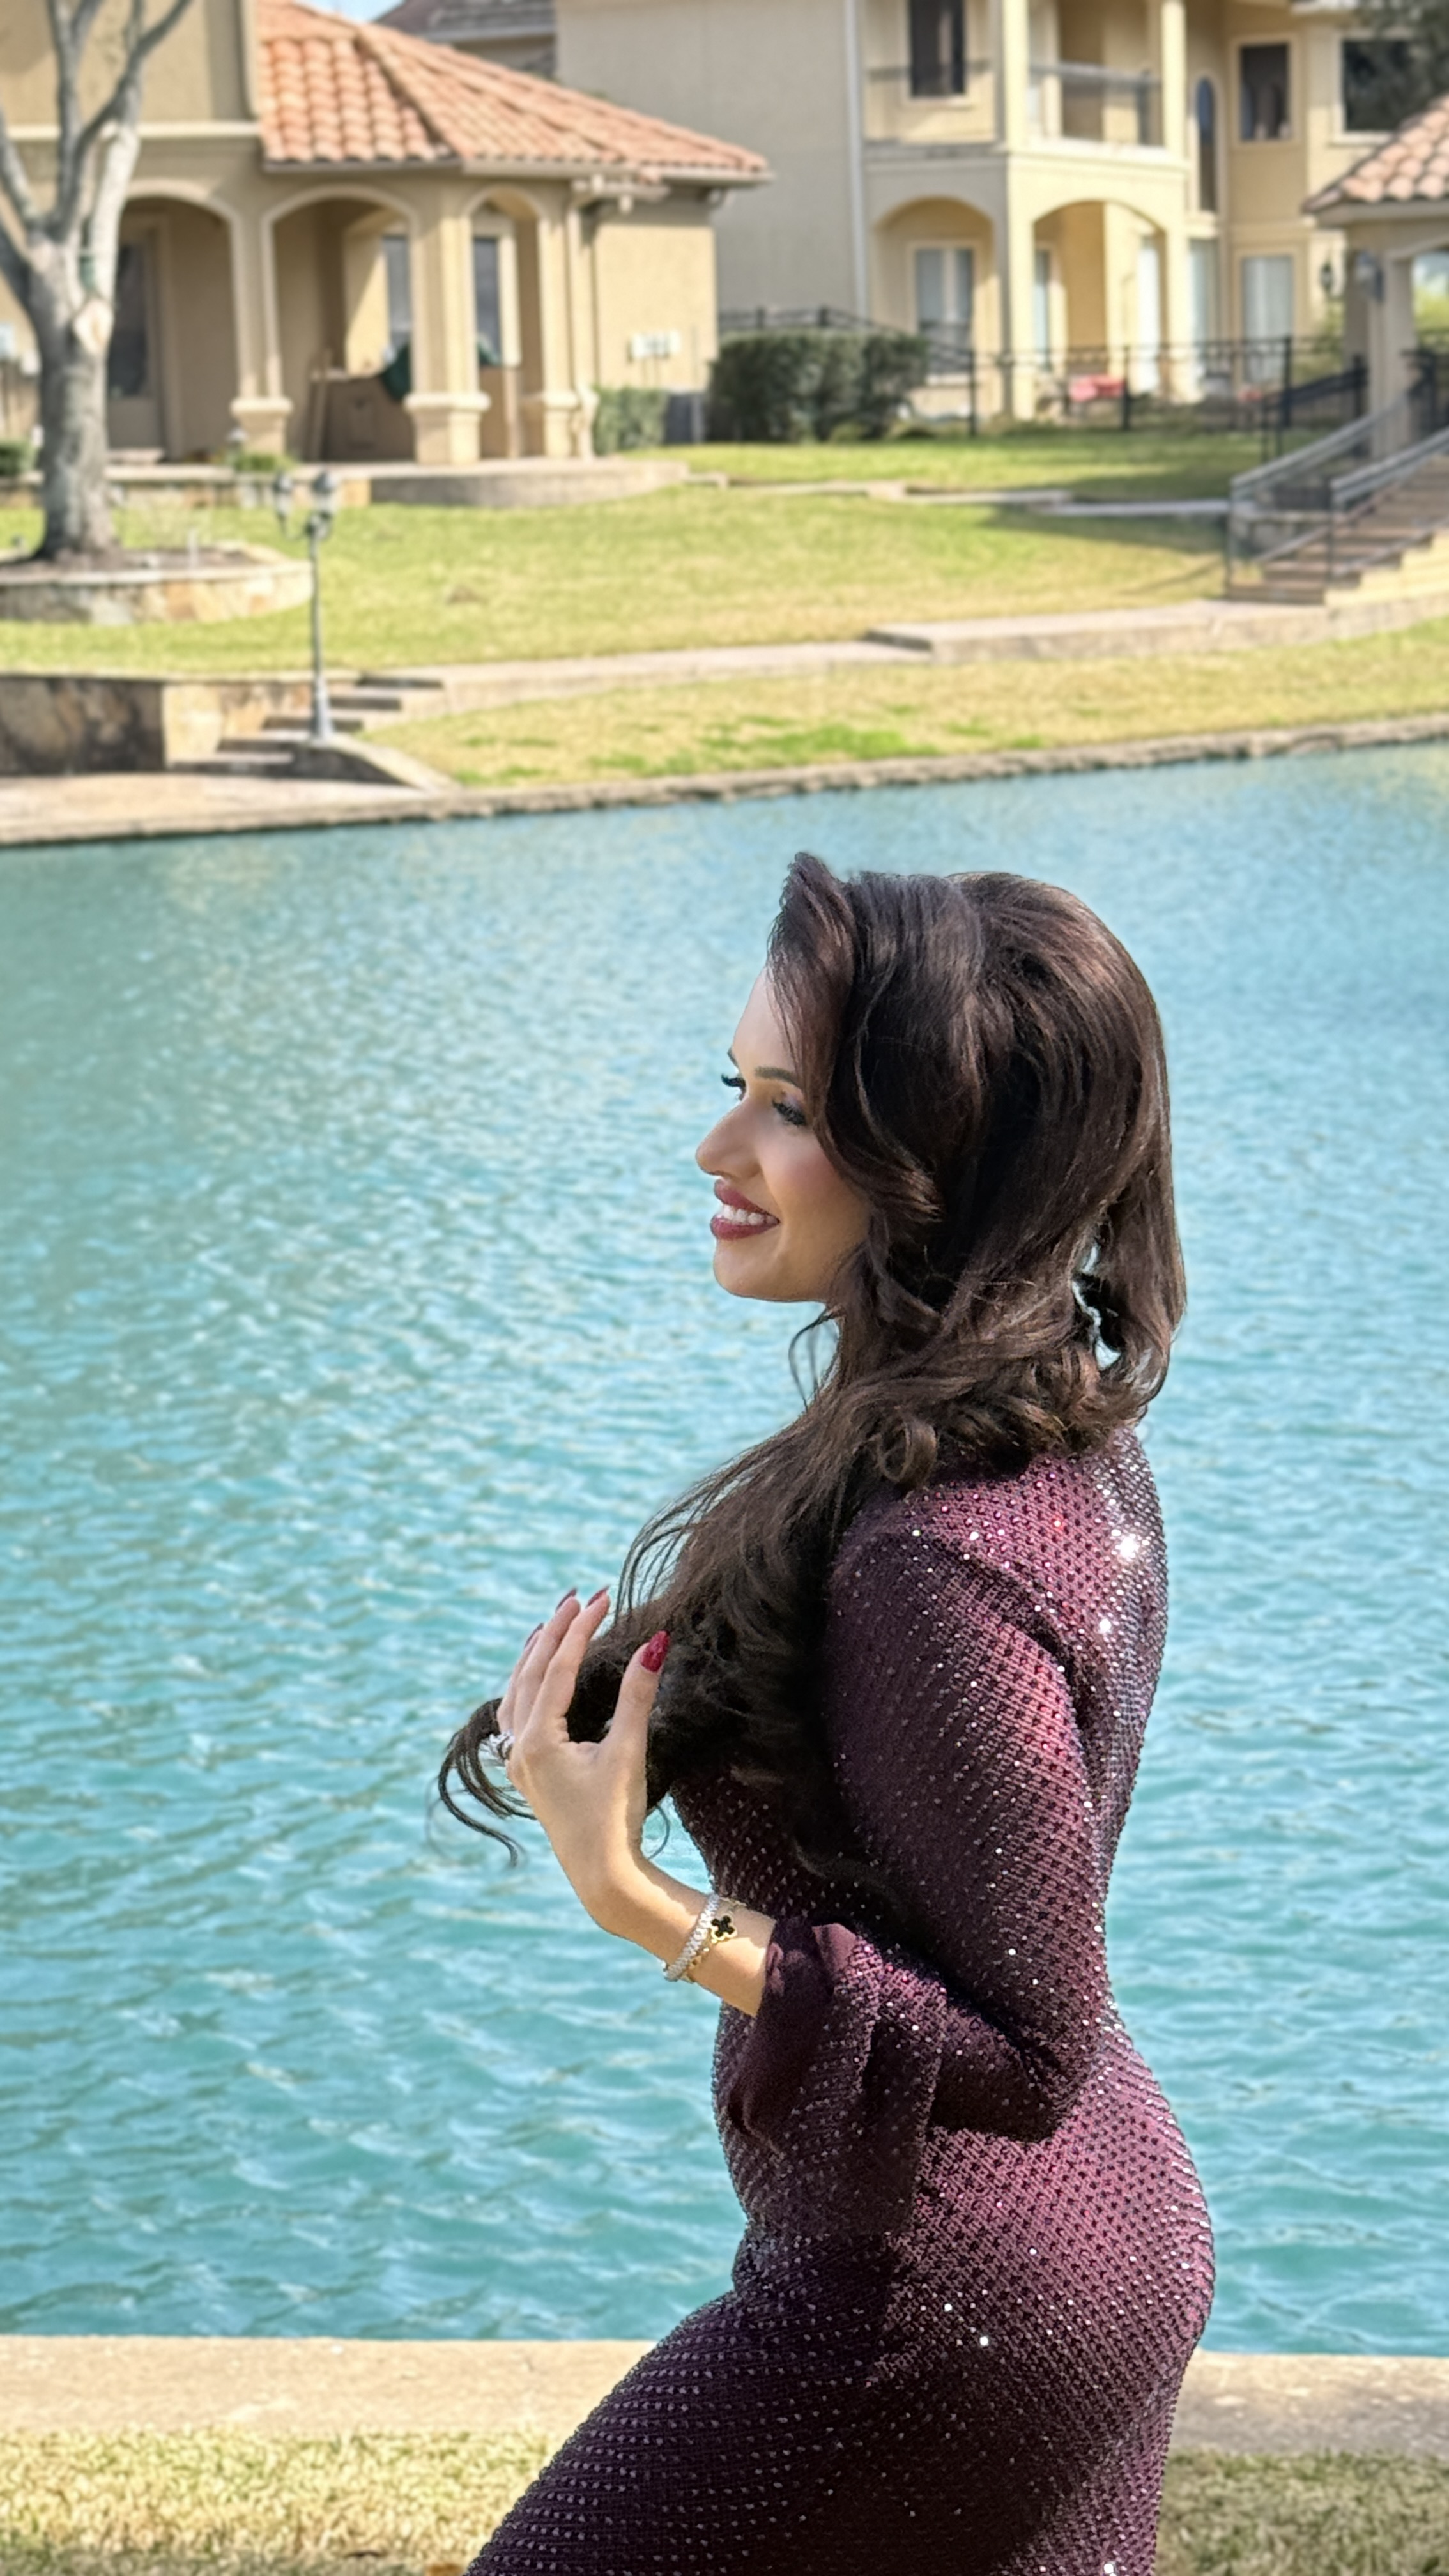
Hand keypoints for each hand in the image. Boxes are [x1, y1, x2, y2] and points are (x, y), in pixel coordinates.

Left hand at [496, 1589, 665, 1926]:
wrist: (603, 1875)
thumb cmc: (616, 1816)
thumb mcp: (628, 1751)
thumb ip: (637, 1695)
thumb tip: (656, 1642)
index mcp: (538, 1739)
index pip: (558, 1668)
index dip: (580, 1629)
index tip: (602, 1598)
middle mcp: (519, 1747)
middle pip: (530, 1673)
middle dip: (554, 1632)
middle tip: (578, 1598)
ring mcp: (519, 1762)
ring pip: (515, 1693)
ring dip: (534, 1656)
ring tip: (549, 1626)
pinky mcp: (528, 1773)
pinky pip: (514, 1715)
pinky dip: (525, 1686)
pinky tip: (535, 1680)